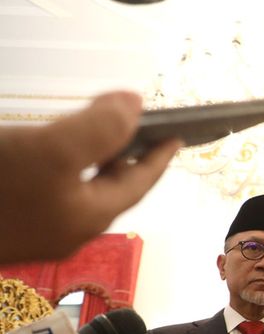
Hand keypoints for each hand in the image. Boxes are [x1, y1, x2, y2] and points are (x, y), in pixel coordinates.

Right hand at [0, 91, 181, 262]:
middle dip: (123, 154)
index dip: (159, 155)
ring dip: (87, 157)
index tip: (176, 135)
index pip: (139, 182)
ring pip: (73, 188)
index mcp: (88, 216)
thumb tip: (134, 104)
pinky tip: (37, 147)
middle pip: (109, 187)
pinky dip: (52, 165)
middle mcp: (65, 229)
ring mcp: (31, 229)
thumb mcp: (52, 150)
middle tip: (131, 124)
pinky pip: (42, 189)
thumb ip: (99, 128)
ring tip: (88, 128)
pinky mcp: (6, 221)